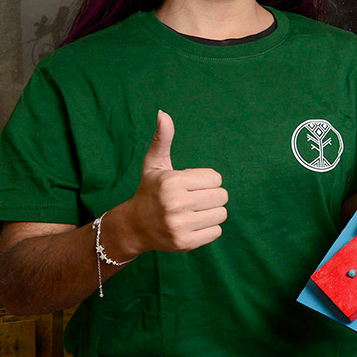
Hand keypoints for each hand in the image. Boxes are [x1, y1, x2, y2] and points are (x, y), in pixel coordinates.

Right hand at [118, 111, 227, 255]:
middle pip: (222, 196)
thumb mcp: (155, 164)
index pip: (216, 178)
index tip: (189, 185)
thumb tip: (163, 112)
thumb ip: (163, 139)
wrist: (134, 226)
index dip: (205, 180)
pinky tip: (191, 225)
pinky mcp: (185, 243)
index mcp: (172, 182)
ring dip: (211, 212)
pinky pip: (217, 231)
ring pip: (221, 214)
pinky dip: (208, 228)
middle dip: (210, 196)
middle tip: (192, 199)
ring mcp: (180, 226)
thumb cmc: (150, 191)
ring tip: (192, 212)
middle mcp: (175, 204)